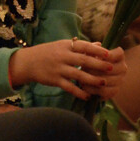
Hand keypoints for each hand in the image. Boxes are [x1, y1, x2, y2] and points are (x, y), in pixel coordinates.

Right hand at [8, 38, 126, 100]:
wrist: (28, 62)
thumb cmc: (48, 52)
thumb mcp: (62, 45)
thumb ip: (80, 46)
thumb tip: (99, 44)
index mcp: (65, 46)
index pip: (83, 46)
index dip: (96, 50)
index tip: (108, 53)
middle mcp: (62, 56)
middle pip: (83, 60)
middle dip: (98, 64)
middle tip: (111, 68)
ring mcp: (58, 68)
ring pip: (78, 74)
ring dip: (92, 79)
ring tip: (103, 83)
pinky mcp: (54, 80)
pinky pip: (69, 87)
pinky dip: (79, 92)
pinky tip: (87, 96)